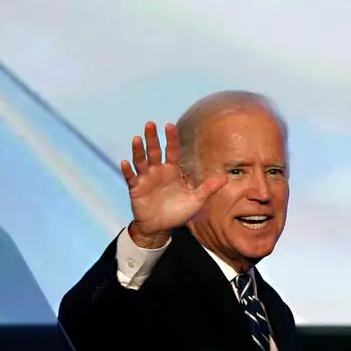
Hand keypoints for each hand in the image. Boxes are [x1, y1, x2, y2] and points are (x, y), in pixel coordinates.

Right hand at [120, 122, 226, 247]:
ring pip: (141, 161)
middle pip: (154, 151)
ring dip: (138, 150)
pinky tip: (124, 162)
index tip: (169, 125)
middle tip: (150, 124)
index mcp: (172, 171)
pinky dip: (126, 170)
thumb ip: (208, 188)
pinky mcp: (136, 188)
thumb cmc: (177, 212)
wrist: (160, 227)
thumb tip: (226, 178)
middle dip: (152, 138)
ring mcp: (145, 179)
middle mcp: (157, 171)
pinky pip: (130, 177)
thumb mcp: (196, 200)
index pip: (171, 151)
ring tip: (136, 139)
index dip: (171, 139)